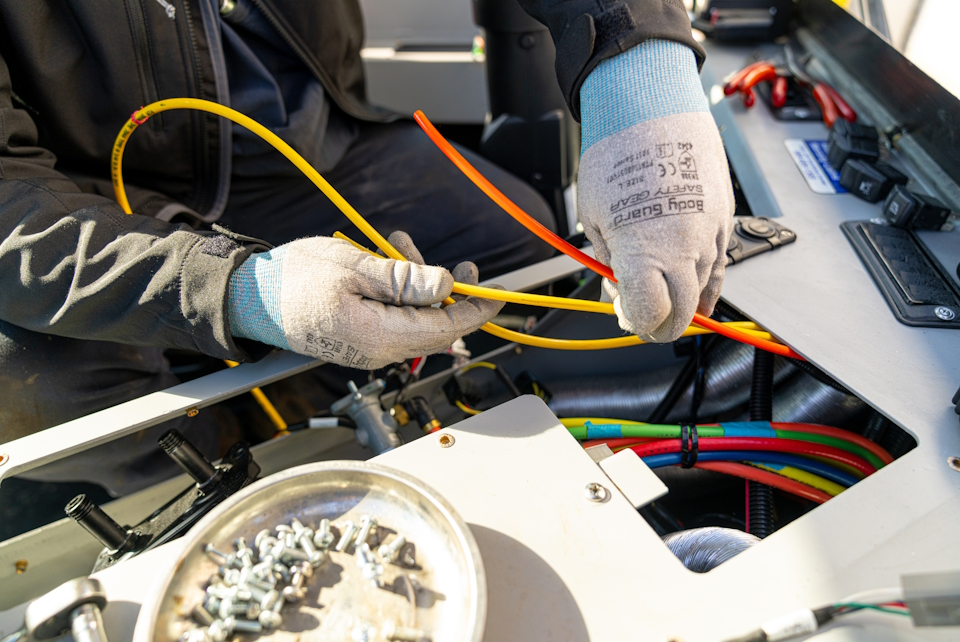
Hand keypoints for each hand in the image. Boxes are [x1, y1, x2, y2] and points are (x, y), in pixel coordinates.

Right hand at [227, 231, 502, 367]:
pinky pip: (395, 319)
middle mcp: (378, 351)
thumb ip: (403, 280)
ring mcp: (369, 348)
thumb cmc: (293, 279)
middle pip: (435, 327)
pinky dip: (400, 292)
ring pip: (415, 319)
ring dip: (419, 285)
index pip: (445, 329)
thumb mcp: (354, 268)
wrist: (250, 297)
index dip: (475, 310)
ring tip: (402, 247)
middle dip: (450, 293)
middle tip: (461, 265)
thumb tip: (444, 287)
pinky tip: (389, 262)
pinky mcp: (360, 339)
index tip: (498, 293)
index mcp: (379, 337)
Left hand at [577, 40, 734, 341]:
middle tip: (650, 322)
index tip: (633, 321)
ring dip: (685, 299)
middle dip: (664, 323)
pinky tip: (703, 298)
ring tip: (667, 300)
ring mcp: (708, 232)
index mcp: (644, 254)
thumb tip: (620, 293)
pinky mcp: (723, 215)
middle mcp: (683, 248)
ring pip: (702, 286)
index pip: (651, 314)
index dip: (641, 324)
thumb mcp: (595, 219)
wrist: (650, 107)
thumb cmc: (615, 157)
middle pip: (683, 310)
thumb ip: (611, 263)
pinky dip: (709, 283)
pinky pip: (720, 262)